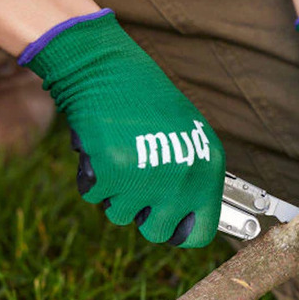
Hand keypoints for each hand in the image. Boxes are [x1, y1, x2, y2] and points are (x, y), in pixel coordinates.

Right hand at [21, 10, 224, 247]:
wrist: (106, 67)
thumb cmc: (146, 101)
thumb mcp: (187, 135)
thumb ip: (192, 177)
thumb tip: (191, 219)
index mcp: (208, 168)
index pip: (202, 232)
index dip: (179, 231)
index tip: (165, 224)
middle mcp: (183, 177)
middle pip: (156, 232)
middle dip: (140, 213)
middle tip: (133, 183)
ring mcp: (148, 176)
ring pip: (119, 215)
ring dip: (113, 191)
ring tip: (118, 153)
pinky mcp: (111, 171)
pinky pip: (93, 195)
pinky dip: (90, 176)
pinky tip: (98, 148)